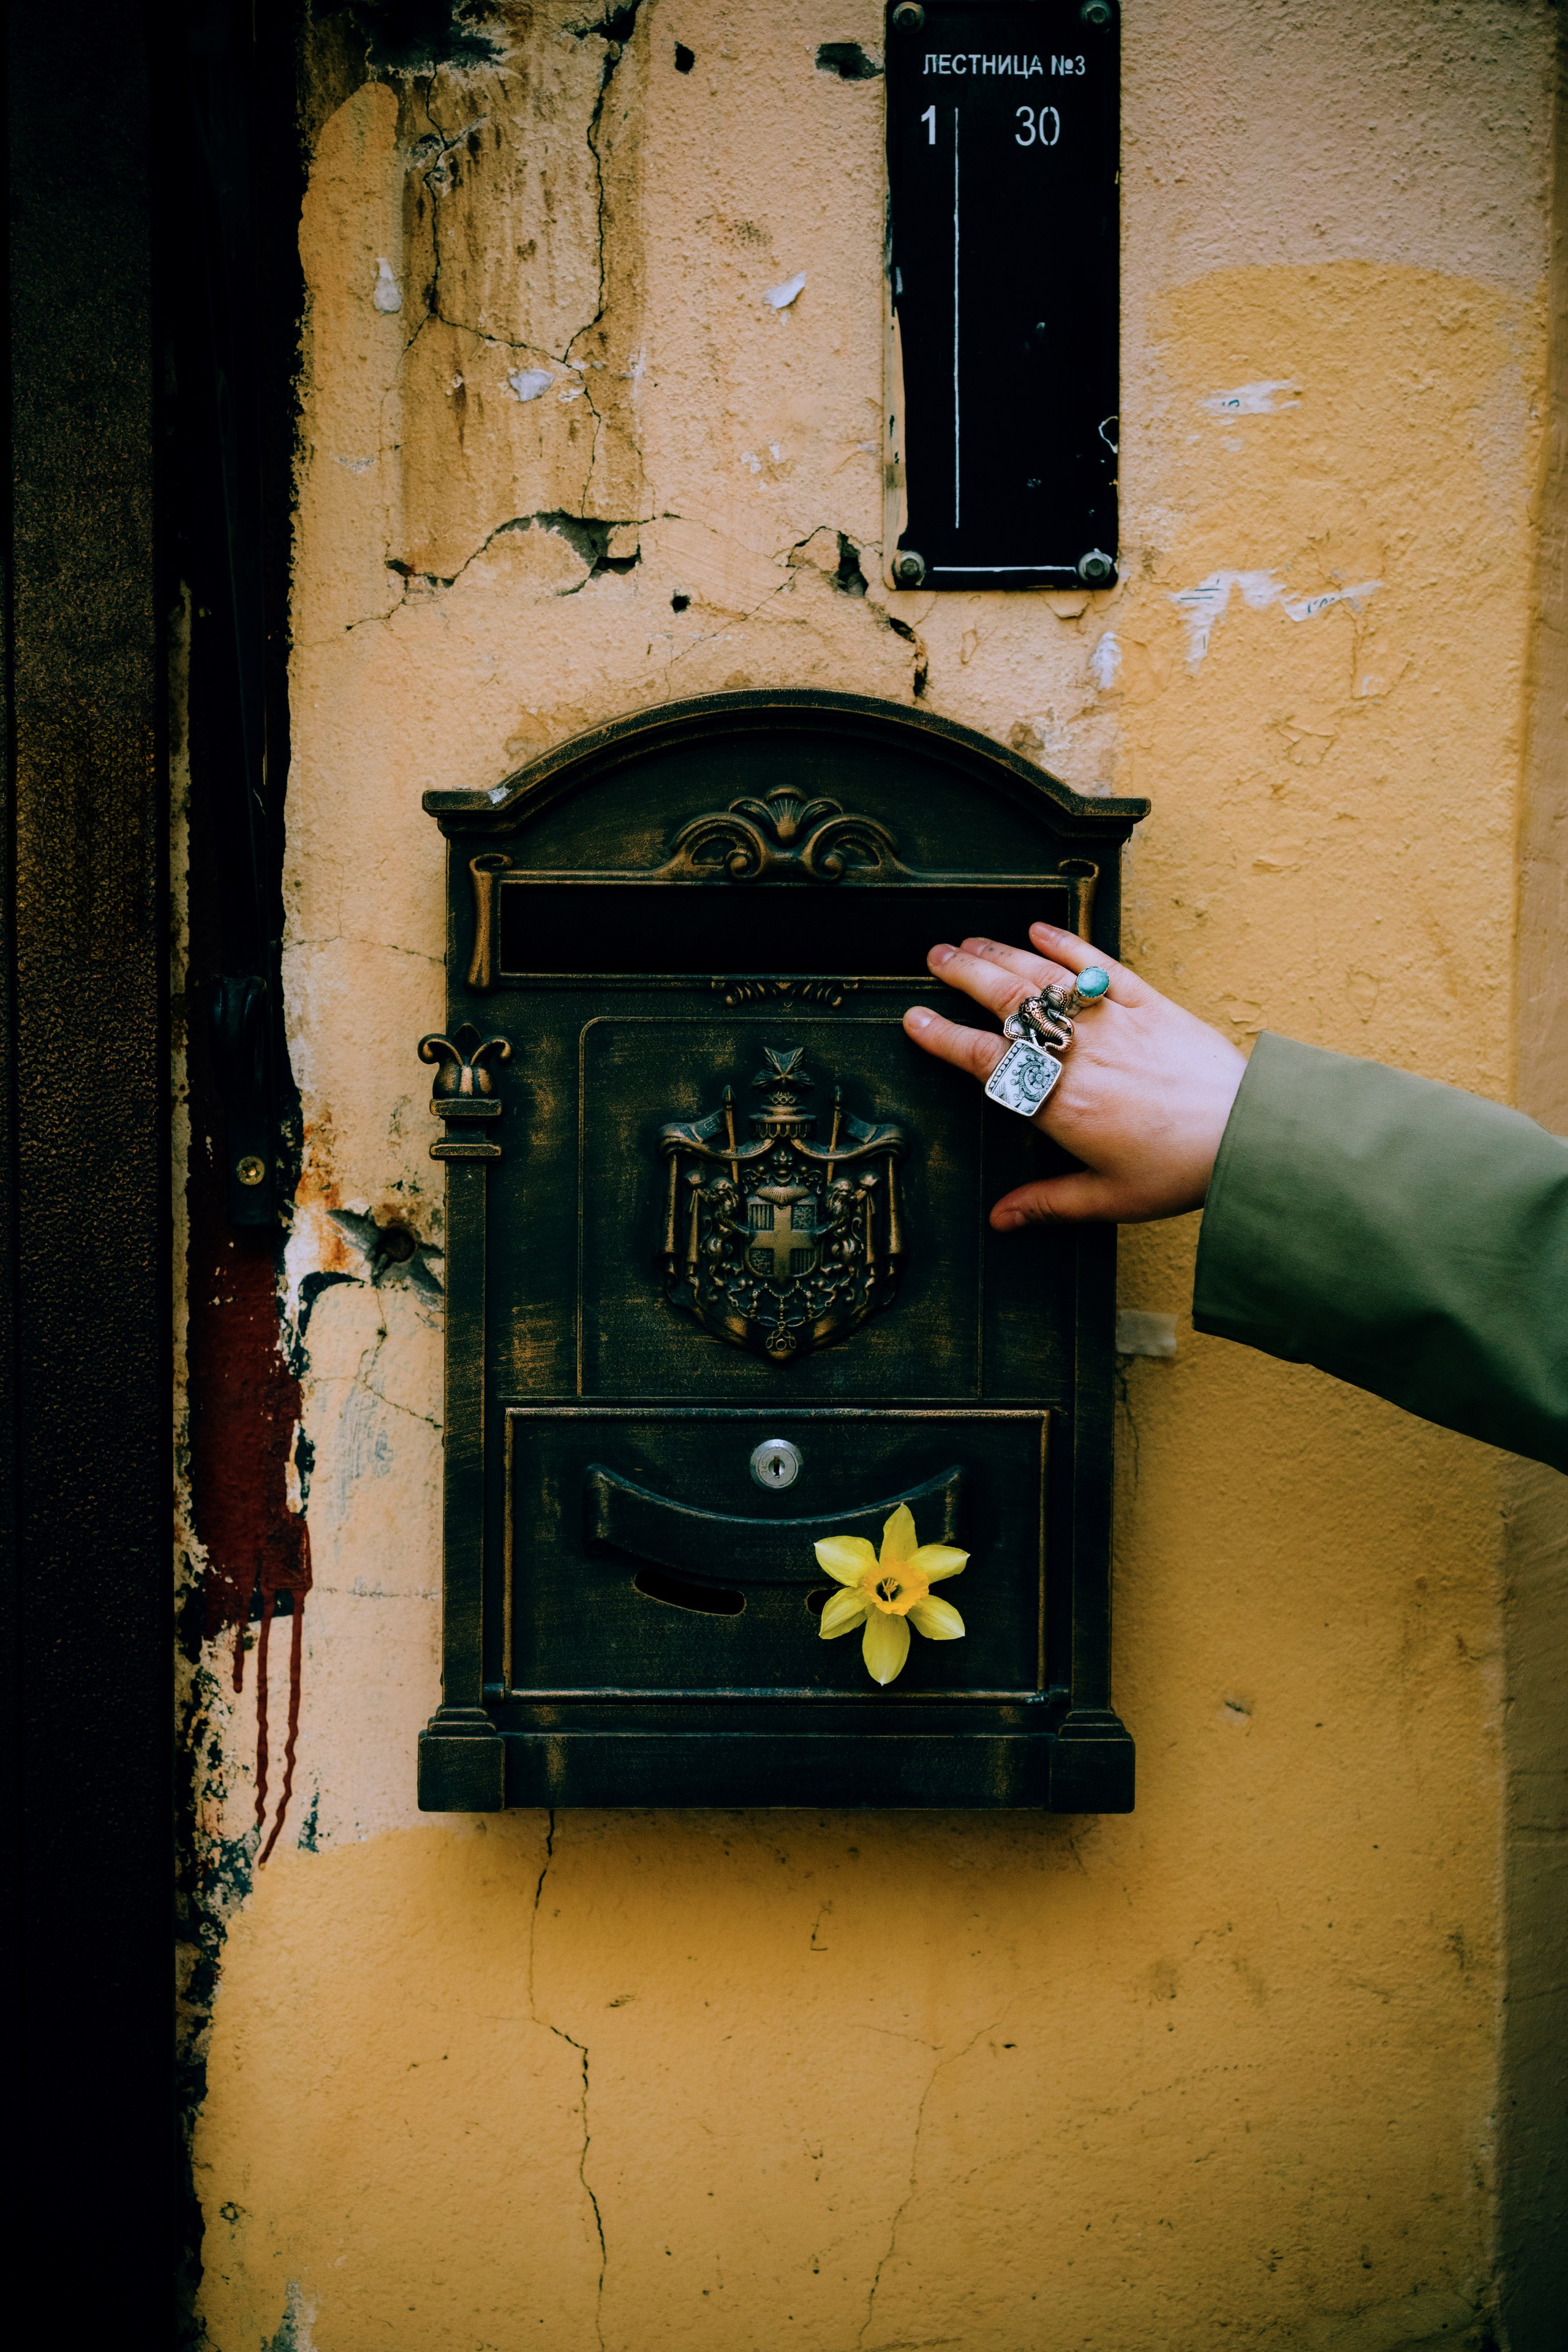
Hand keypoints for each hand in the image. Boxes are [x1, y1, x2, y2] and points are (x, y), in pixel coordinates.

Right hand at [902, 923, 1245, 1227]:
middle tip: (935, 957)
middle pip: (1007, 1001)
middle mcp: (1078, 1053)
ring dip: (1002, 953)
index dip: (943, 1037)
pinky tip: (1040, 929)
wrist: (1246, 1134)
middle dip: (964, 974)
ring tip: (971, 942)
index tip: (914, 1020)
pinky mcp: (1149, 1004)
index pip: (985, 1060)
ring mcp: (1113, 1021)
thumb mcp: (1108, 1198)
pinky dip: (1066, 943)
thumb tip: (1000, 1219)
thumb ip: (1048, 1202)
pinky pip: (1098, 965)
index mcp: (1059, 1103)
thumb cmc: (1181, 1170)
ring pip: (1044, 976)